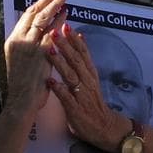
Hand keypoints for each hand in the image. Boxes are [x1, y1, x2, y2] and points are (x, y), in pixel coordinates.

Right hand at [2, 0, 65, 115]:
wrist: (21, 101)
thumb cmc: (22, 83)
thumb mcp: (19, 59)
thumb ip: (26, 44)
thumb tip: (37, 31)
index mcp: (12, 40)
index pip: (26, 15)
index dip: (39, 3)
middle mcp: (18, 39)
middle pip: (34, 12)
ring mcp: (29, 46)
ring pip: (42, 20)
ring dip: (54, 7)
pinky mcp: (40, 54)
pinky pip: (51, 33)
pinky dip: (59, 23)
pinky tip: (67, 17)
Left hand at [47, 24, 127, 152]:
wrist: (103, 127)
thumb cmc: (93, 102)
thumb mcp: (91, 78)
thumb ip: (84, 59)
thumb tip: (80, 37)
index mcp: (90, 74)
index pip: (83, 53)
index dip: (74, 39)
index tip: (66, 26)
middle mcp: (87, 81)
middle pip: (76, 60)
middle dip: (64, 45)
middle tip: (54, 31)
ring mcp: (81, 94)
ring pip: (70, 75)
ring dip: (60, 62)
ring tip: (49, 50)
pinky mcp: (75, 108)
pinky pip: (66, 97)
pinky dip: (59, 89)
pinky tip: (50, 81)